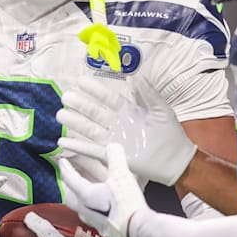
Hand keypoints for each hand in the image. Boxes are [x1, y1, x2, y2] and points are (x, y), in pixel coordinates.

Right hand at [57, 77, 195, 185]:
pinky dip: (77, 147)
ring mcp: (114, 140)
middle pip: (95, 112)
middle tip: (65, 96)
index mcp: (128, 111)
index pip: (108, 98)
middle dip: (80, 105)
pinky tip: (62, 142)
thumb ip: (148, 93)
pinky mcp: (112, 155)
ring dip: (76, 123)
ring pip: (91, 129)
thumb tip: (137, 75)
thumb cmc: (170, 133)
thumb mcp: (161, 109)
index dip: (95, 90)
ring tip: (60, 115)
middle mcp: (117, 124)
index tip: (80, 81)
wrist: (175, 160)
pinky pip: (92, 150)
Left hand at [58, 143, 147, 236]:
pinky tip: (103, 207)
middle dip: (68, 187)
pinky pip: (94, 217)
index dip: (65, 168)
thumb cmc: (127, 204)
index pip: (70, 179)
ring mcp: (95, 222)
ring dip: (80, 199)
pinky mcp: (105, 230)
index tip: (62, 162)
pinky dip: (94, 209)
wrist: (138, 230)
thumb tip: (113, 147)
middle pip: (70, 198)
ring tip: (85, 192)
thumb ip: (115, 158)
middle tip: (68, 179)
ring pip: (81, 209)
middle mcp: (86, 210)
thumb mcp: (122, 175)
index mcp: (86, 195)